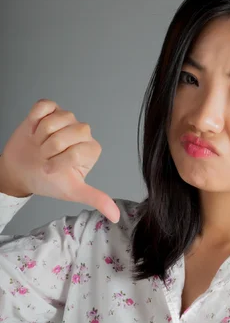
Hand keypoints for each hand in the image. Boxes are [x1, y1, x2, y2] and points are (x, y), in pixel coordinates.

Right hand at [0, 99, 119, 222]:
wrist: (21, 170)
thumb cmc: (48, 180)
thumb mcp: (73, 191)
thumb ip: (96, 199)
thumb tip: (115, 216)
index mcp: (90, 149)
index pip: (77, 151)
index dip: (59, 162)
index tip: (52, 169)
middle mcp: (82, 132)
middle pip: (67, 133)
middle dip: (49, 148)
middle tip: (45, 157)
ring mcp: (66, 118)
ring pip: (53, 120)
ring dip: (40, 136)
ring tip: (39, 145)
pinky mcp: (50, 108)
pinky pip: (43, 106)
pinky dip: (34, 119)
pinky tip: (34, 130)